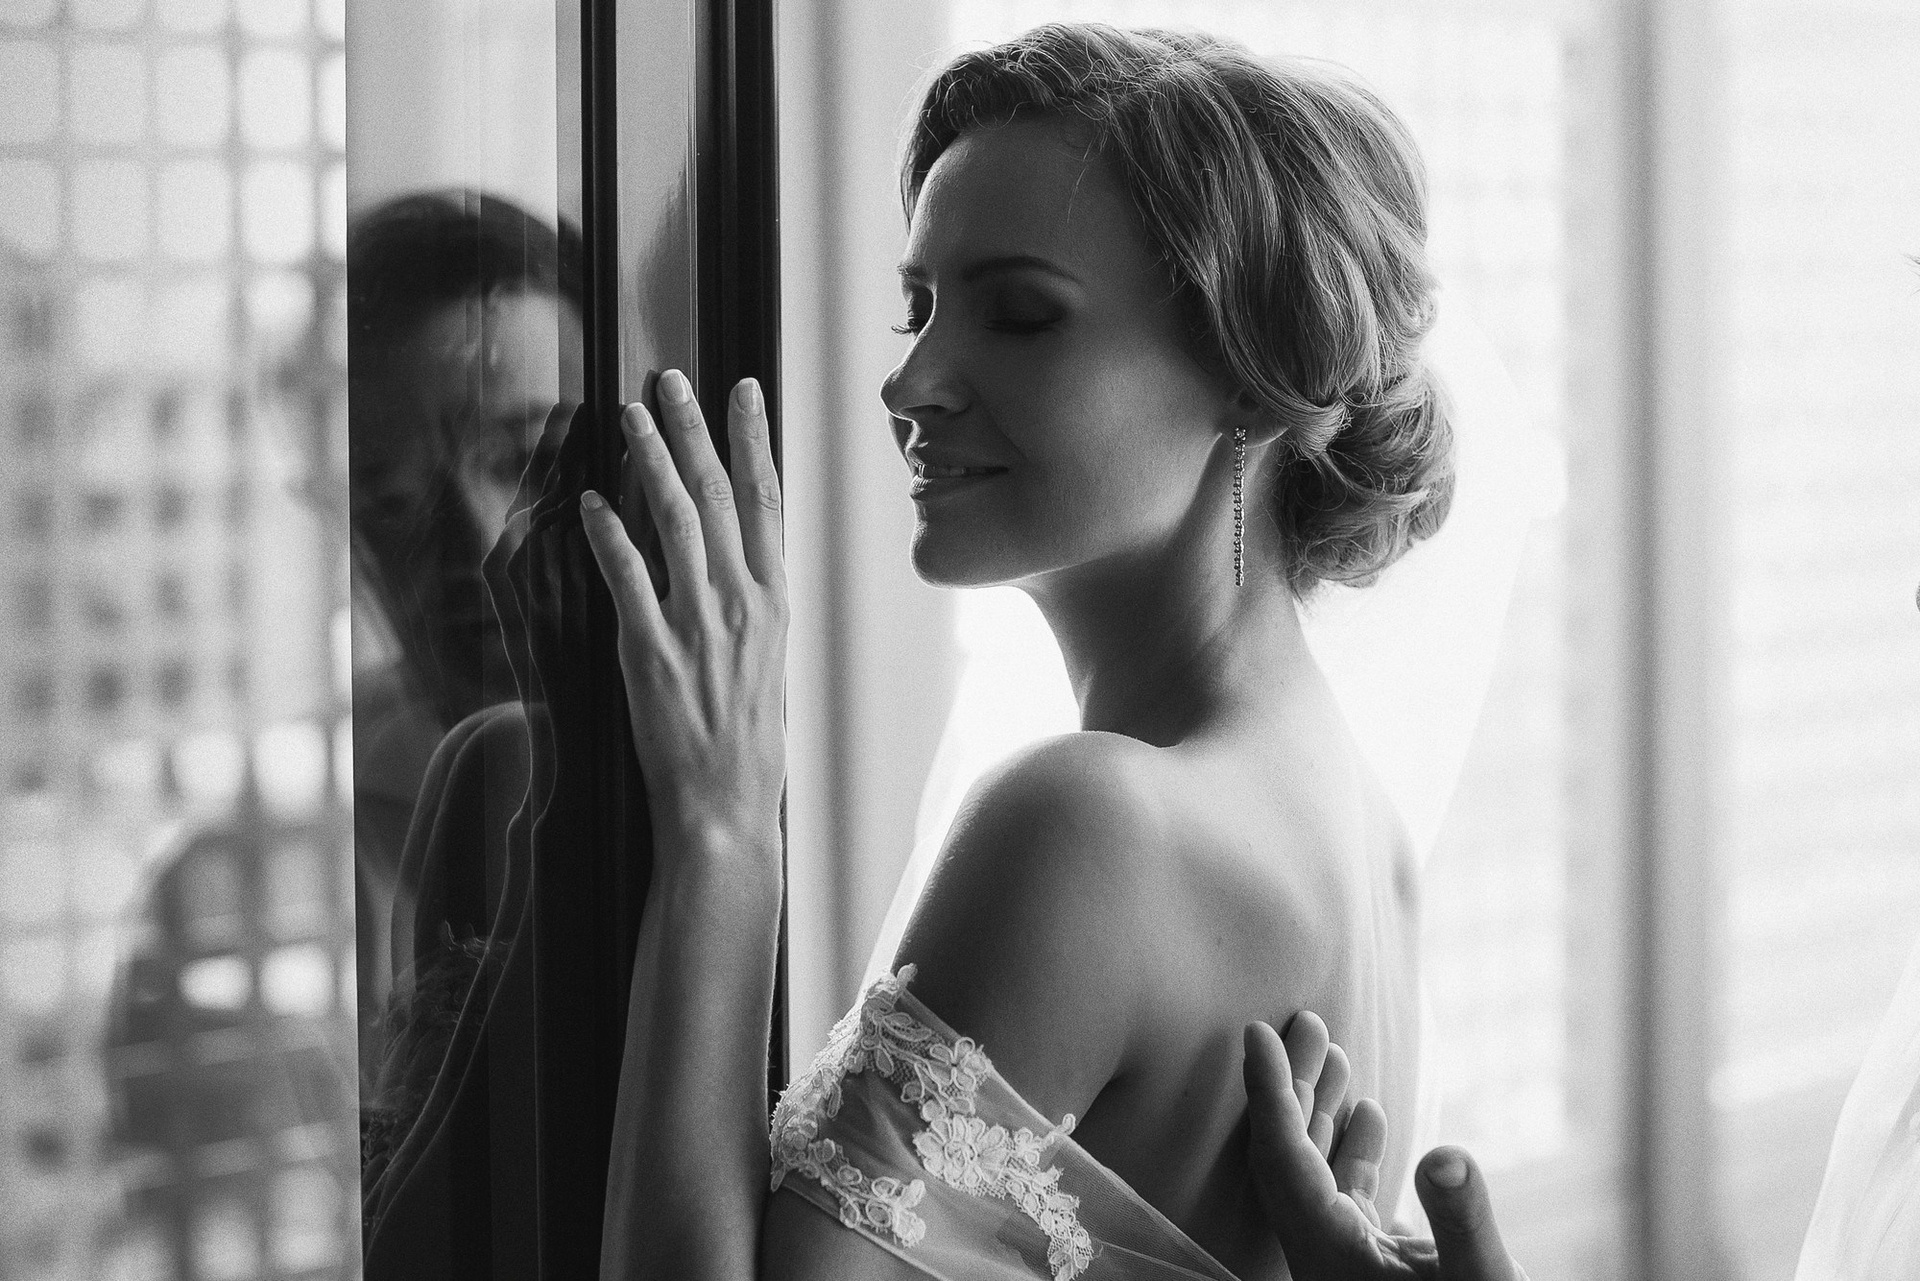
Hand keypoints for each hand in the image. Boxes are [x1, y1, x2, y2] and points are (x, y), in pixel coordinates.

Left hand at [580, 370, 787, 853]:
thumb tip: (734, 560)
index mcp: (775, 600)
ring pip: (674, 519)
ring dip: (648, 459)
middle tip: (669, 380)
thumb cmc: (750, 742)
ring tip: (630, 417)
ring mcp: (698, 622)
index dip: (752, 437)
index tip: (742, 391)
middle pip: (717, 492)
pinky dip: (608, 534)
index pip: (767, 498)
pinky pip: (628, 576)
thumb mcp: (769, 661)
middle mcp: (742, 600)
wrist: (728, 804)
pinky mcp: (653, 649)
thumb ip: (752, 605)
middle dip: (691, 426)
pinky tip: (591, 502)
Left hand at [1243, 1021, 1527, 1280]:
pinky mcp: (1375, 1266)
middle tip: (1305, 1020)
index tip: (1255, 1033)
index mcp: (1327, 1253)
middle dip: (1295, 1085)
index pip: (1281, 1158)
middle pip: (1288, 1154)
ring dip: (1323, 1108)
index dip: (1268, 1092)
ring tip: (1332, 1047)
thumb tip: (1447, 1154)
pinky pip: (1346, 1194)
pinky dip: (1353, 1147)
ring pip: (1315, 1170)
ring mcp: (1347, 1259)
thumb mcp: (1483, 1280)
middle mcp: (1324, 1253)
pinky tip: (1373, 1112)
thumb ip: (1462, 1219)